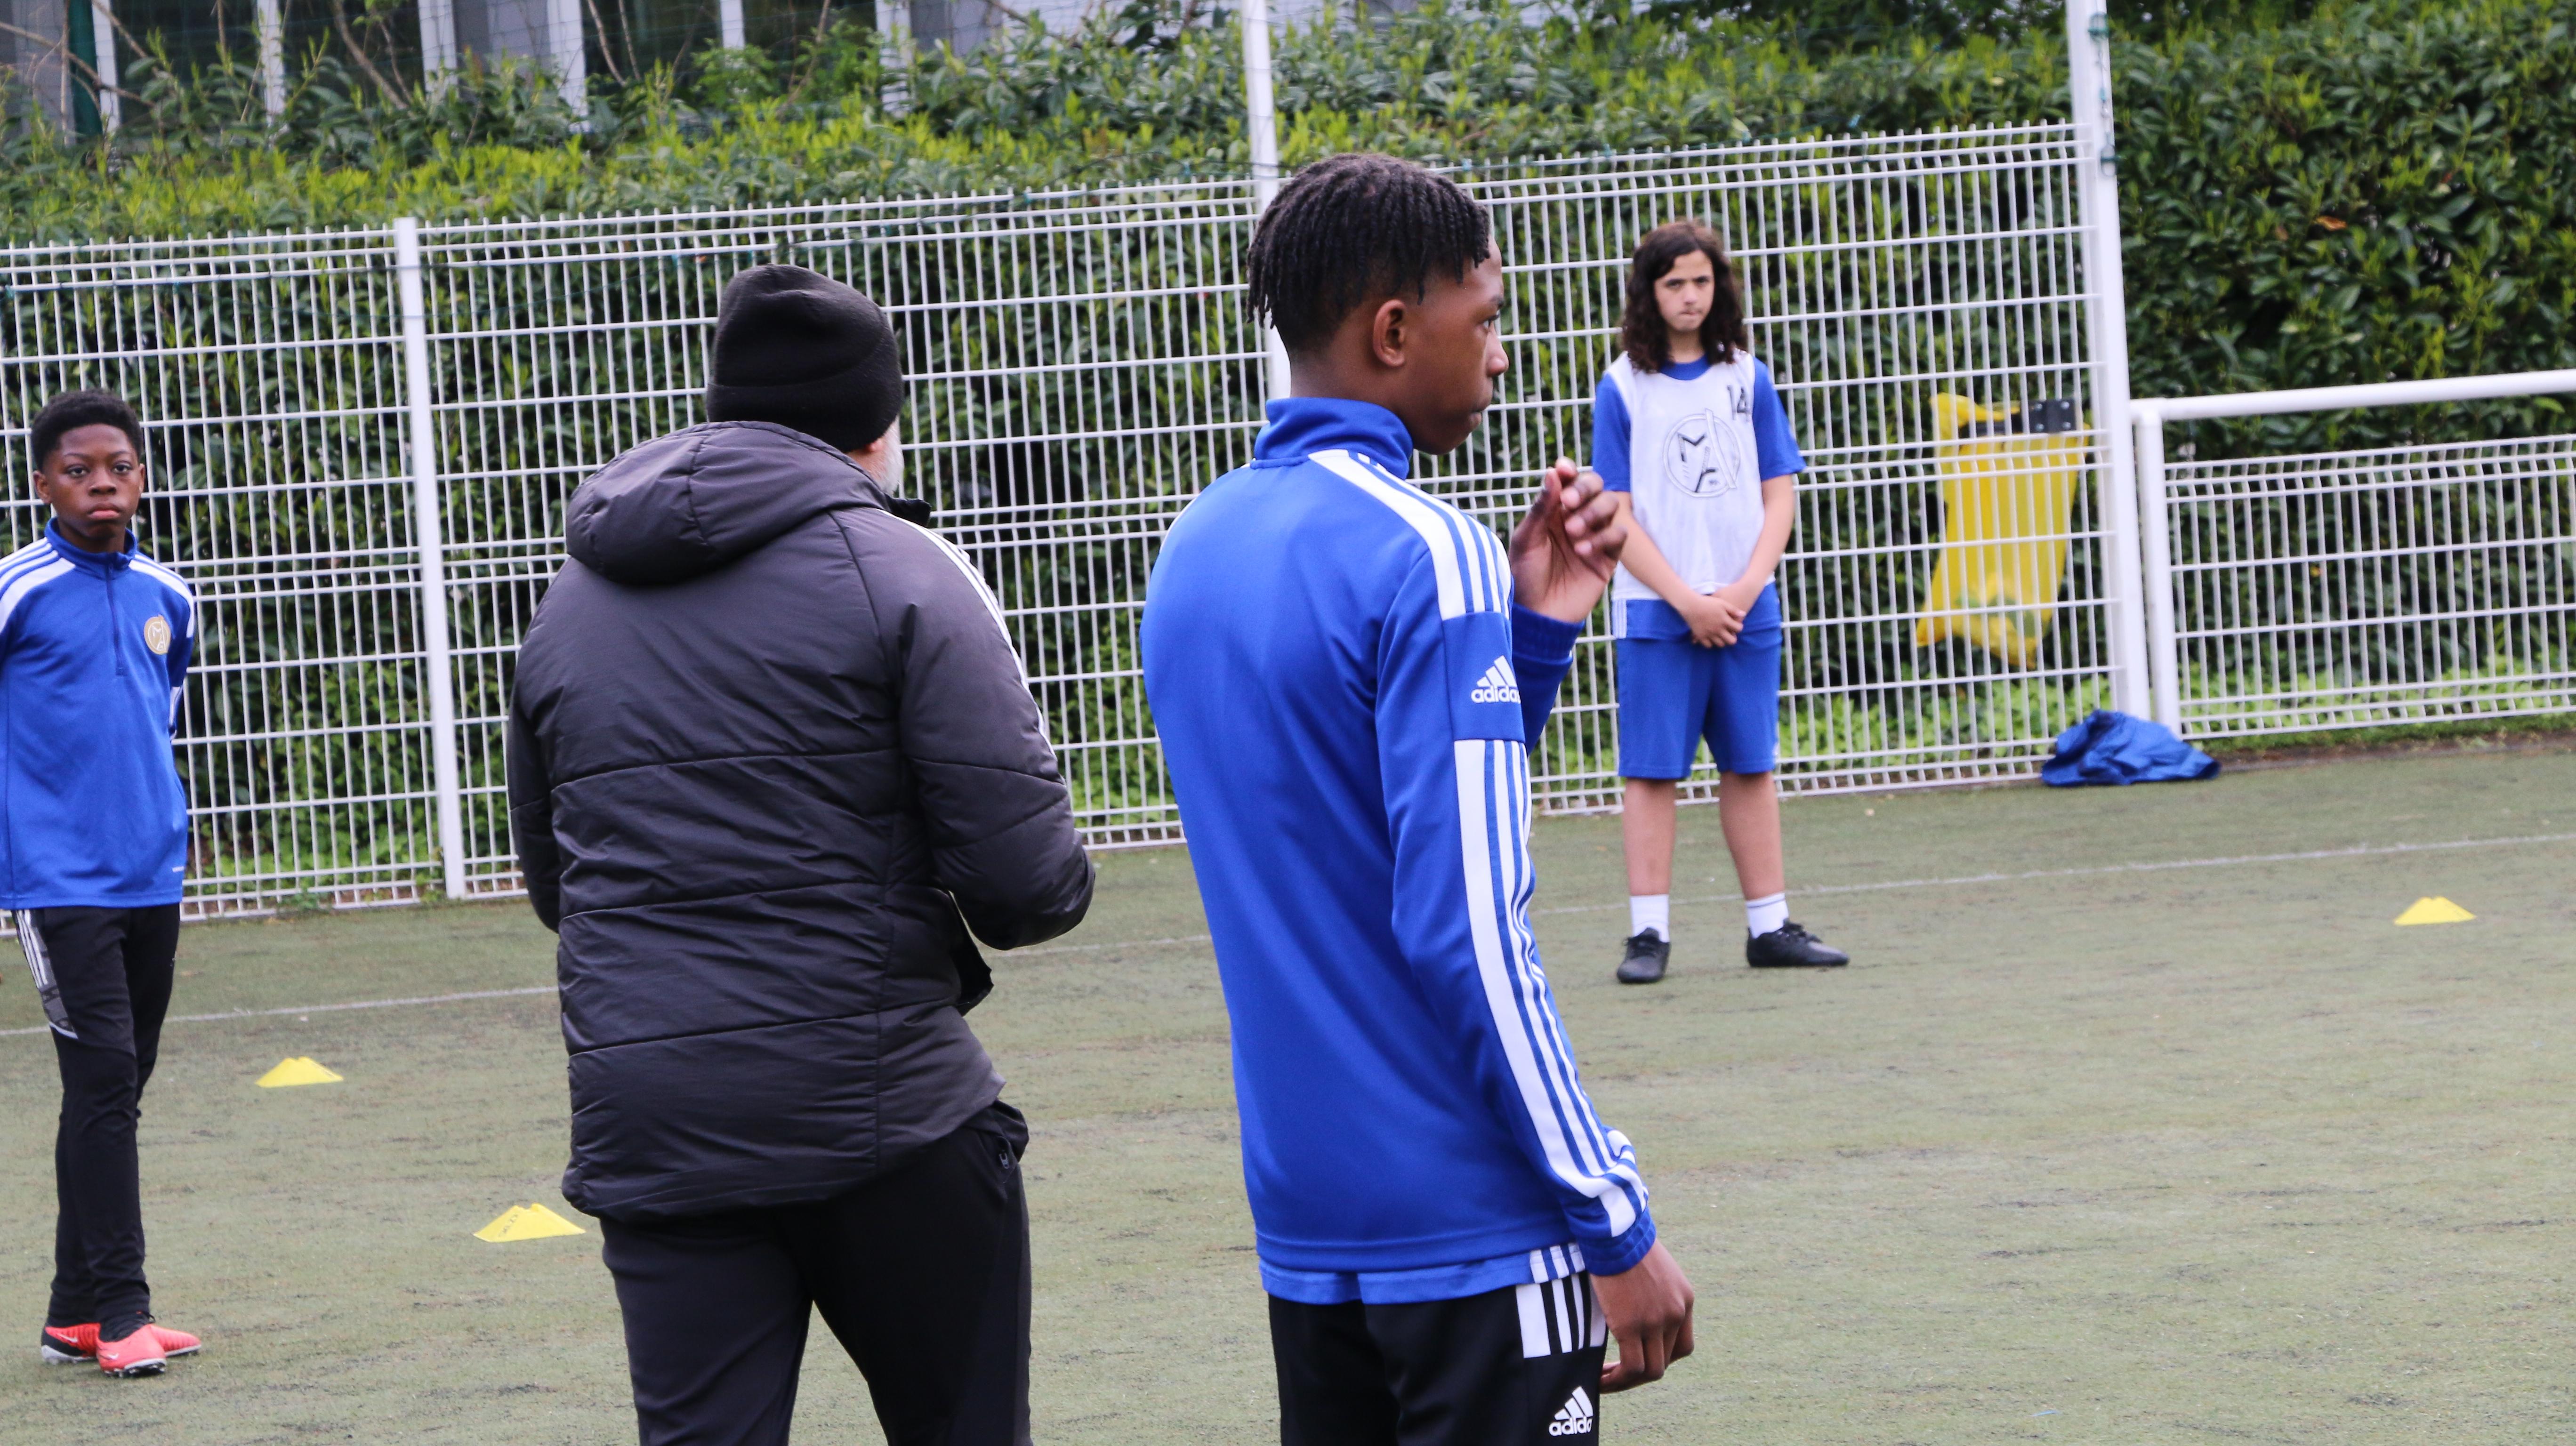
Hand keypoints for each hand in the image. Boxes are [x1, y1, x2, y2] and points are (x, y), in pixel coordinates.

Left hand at [1509, 457, 1627, 622]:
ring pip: (1611, 506)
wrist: (1537, 614)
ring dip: (1594, 513)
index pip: (1569, 480)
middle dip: (1585, 488)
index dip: (1570, 471)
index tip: (1564, 469)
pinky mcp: (1608, 557)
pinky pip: (1619, 535)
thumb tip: (1554, 473)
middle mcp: (1576, 518)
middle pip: (1596, 486)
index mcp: (1553, 511)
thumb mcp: (1526, 540)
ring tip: (1573, 533)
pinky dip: (1604, 538)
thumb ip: (1541, 507)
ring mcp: (1594, 536)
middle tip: (1569, 502)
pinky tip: (1583, 551)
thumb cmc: (1525, 576)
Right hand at [1594, 1241, 1694, 1391]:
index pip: (1681, 1346)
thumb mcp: (1650, 1268)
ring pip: (1651, 1371)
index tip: (1635, 1359)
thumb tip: (1632, 1305)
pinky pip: (1631, 1367)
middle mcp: (1676, 1313)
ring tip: (1605, 1381)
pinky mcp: (1632, 1325)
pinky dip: (1617, 1380)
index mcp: (1684, 1300)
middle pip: (1666, 1361)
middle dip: (1640, 1373)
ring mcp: (1656, 1321)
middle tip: (1615, 1374)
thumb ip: (1650, 1291)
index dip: (1660, 1358)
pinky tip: (1600, 1379)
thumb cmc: (1623, 1240)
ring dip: (1627, 1381)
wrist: (1613, 1229)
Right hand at [1679, 593, 1740, 647]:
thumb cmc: (1707, 602)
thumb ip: (1733, 610)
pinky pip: (1708, 645)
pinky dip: (1710, 643)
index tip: (1735, 625)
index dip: (1739, 627)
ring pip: (1720, 644)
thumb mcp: (1722, 603)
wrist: (1691, 605)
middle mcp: (1718, 629)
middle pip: (1731, 641)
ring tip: (1720, 635)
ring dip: (1722, 641)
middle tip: (1729, 634)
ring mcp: (1709, 634)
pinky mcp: (1701, 636)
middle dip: (1732, 638)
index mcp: (1724, 621)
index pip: (1738, 629)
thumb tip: (1743, 615)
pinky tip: (1710, 637)